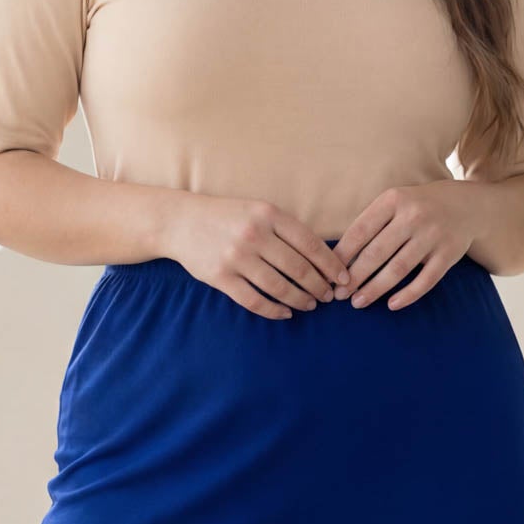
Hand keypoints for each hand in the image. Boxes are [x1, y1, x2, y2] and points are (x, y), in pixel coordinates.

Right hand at [161, 196, 353, 319]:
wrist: (180, 221)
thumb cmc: (227, 216)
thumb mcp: (258, 210)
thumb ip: (286, 229)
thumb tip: (323, 258)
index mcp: (268, 214)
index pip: (311, 244)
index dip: (331, 265)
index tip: (344, 279)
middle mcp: (254, 235)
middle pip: (299, 269)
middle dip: (319, 286)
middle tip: (329, 296)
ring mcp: (236, 257)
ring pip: (280, 287)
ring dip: (300, 300)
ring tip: (310, 304)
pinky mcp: (221, 278)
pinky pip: (255, 301)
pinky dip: (275, 311)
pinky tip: (285, 313)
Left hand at [330, 181, 475, 309]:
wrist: (468, 204)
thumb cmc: (419, 206)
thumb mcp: (395, 202)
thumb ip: (371, 222)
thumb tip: (339, 257)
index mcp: (394, 200)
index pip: (360, 230)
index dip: (342, 255)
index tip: (330, 273)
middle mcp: (413, 216)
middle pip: (376, 253)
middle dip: (354, 277)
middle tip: (339, 295)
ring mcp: (433, 236)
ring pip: (398, 269)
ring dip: (375, 289)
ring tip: (358, 302)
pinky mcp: (449, 254)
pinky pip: (426, 280)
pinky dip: (408, 295)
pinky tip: (391, 305)